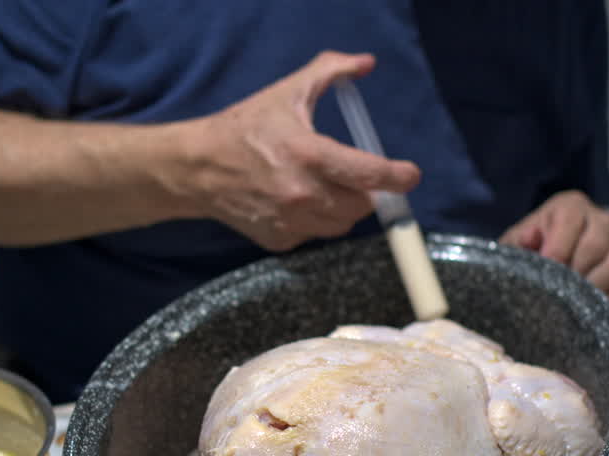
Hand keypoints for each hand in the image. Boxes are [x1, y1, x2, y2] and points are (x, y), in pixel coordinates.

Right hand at [180, 52, 420, 251]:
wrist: (198, 168)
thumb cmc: (244, 128)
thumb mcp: (287, 92)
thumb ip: (330, 71)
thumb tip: (365, 63)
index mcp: (309, 155)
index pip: (369, 174)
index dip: (397, 176)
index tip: (410, 175)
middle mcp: (302, 194)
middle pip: (361, 206)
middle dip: (367, 191)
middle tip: (356, 177)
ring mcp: (290, 221)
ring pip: (341, 225)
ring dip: (344, 208)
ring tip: (328, 188)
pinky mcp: (279, 239)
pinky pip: (315, 235)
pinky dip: (317, 221)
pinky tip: (300, 202)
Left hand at [501, 190, 608, 308]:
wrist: (543, 267)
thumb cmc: (527, 252)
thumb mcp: (515, 244)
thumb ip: (518, 242)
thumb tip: (529, 239)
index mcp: (571, 207)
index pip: (571, 219)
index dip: (559, 246)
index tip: (547, 266)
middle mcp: (600, 222)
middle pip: (597, 243)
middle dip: (575, 270)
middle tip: (558, 289)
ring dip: (594, 288)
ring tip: (573, 303)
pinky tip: (589, 313)